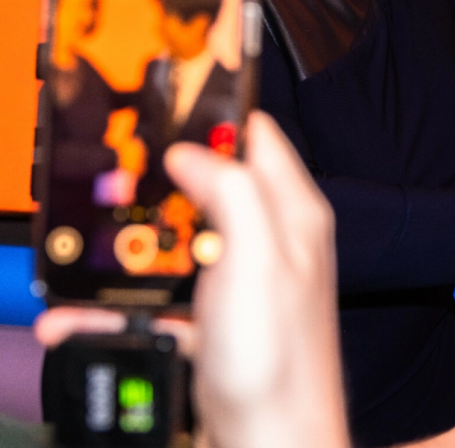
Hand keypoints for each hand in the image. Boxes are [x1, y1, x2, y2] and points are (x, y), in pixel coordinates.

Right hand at [35, 112, 348, 447]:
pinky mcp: (219, 320)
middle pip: (212, 186)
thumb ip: (231, 191)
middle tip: (119, 190)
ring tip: (93, 259)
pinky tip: (89, 319)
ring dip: (136, 252)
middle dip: (161, 188)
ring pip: (181, 243)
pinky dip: (129, 306)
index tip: (166, 113)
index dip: (214, 118)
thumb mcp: (254, 257)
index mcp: (291, 212)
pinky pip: (167, 298)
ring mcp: (246, 281)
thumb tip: (195, 150)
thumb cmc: (276, 360)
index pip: (257, 135)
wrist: (271, 445)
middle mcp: (273, 240)